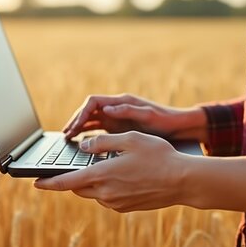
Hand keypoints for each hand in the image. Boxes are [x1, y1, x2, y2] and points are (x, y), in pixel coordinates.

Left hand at [34, 131, 188, 212]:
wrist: (183, 181)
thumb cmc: (158, 156)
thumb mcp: (129, 139)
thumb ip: (103, 142)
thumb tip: (84, 146)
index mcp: (102, 176)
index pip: (66, 182)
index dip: (48, 183)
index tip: (35, 183)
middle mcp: (106, 193)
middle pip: (78, 188)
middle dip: (72, 179)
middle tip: (72, 168)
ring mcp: (116, 203)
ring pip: (93, 193)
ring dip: (91, 182)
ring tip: (105, 167)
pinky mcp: (126, 208)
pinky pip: (107, 198)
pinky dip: (106, 188)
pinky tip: (121, 176)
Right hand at [61, 94, 205, 141]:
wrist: (180, 128)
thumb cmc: (166, 120)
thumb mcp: (148, 116)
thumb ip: (127, 111)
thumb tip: (107, 108)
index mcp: (121, 102)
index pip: (93, 102)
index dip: (81, 113)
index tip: (74, 126)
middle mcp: (116, 108)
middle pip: (89, 112)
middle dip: (75, 121)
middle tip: (65, 134)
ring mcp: (117, 118)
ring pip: (91, 121)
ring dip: (79, 129)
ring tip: (68, 139)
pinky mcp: (119, 129)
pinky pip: (99, 130)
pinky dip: (89, 135)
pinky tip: (82, 144)